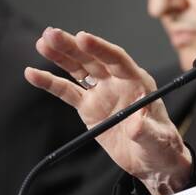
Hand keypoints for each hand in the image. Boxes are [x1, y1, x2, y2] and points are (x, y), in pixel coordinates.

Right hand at [24, 28, 191, 194]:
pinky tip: (33, 73)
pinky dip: (50, 82)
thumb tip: (137, 122)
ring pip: (79, 70)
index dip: (100, 48)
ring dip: (61, 56)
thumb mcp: (158, 139)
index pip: (117, 59)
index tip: (82, 37)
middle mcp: (118, 83)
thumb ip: (146, 130)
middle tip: (52, 33)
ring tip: (42, 42)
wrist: (152, 160)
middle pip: (93, 59)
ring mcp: (102, 93)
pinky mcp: (89, 107)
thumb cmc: (162, 145)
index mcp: (138, 82)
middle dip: (73, 46)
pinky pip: (67, 92)